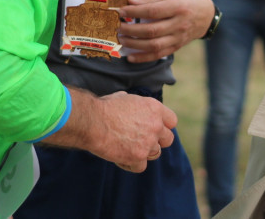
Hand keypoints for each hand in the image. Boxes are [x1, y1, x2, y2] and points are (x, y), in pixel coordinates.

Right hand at [43, 89, 176, 171]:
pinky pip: (140, 166)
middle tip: (142, 140)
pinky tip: (120, 157)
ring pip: (155, 154)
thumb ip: (135, 105)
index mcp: (154, 108)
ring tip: (127, 147)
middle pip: (168, 140)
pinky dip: (131, 164)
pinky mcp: (138, 157)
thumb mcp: (124, 98)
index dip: (163, 126)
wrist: (92, 121)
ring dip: (143, 153)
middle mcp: (155, 125)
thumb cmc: (104, 108)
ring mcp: (148, 142)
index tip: (154, 129)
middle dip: (157, 141)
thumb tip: (131, 105)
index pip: (172, 121)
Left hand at [117, 0, 215, 61]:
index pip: (153, 11)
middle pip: (152, 30)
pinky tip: (130, 57)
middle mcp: (179, 24)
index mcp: (178, 7)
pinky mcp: (176, 47)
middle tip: (118, 27)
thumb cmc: (185, 1)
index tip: (121, 12)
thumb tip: (130, 1)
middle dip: (132, 30)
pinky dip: (143, 58)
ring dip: (135, 44)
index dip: (135, 12)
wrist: (206, 15)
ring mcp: (178, 38)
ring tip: (122, 39)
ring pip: (154, 45)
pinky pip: (159, 55)